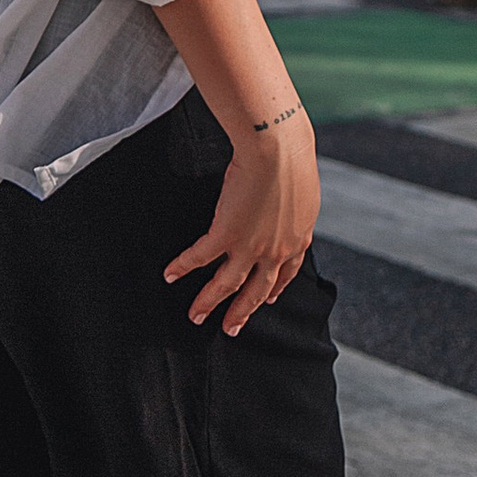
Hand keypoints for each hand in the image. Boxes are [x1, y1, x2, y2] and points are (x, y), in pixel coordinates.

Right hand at [164, 105, 320, 336]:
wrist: (278, 148)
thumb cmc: (293, 156)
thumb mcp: (305, 192)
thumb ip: (296, 209)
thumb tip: (292, 206)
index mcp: (297, 239)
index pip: (286, 274)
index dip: (275, 289)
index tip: (269, 300)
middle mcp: (275, 250)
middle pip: (256, 291)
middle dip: (241, 311)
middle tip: (231, 328)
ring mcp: (250, 246)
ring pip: (226, 284)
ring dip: (208, 302)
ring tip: (196, 315)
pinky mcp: (226, 234)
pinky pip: (199, 257)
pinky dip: (183, 267)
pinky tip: (170, 275)